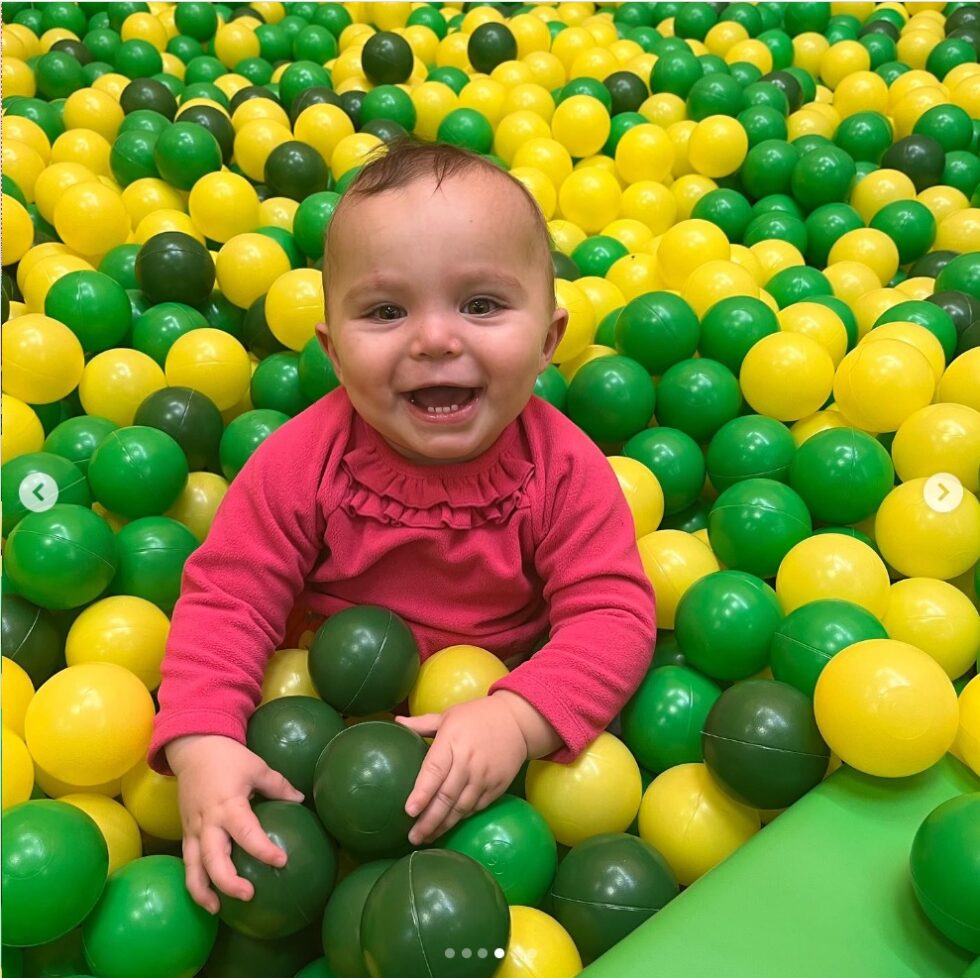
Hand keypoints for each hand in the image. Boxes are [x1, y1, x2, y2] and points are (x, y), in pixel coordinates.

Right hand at [166, 734, 304, 913]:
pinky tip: (207, 896)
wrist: (194, 749)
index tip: (281, 861)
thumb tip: (300, 801)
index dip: (264, 849)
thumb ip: (278, 786)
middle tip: (249, 895)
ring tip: (217, 910)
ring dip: (202, 891)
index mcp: (228, 804)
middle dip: (228, 881)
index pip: (247, 832)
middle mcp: (208, 821)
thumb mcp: (257, 767)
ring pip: (192, 867)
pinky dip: (194, 881)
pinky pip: (188, 861)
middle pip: (213, 858)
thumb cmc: (229, 758)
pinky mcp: (185, 832)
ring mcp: (193, 829)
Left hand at [395, 695, 528, 845]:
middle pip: (446, 797)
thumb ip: (421, 724)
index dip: (422, 793)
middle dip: (428, 820)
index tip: (409, 811)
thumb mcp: (448, 716)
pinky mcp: (496, 787)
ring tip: (427, 838)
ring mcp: (484, 777)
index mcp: (452, 742)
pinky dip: (461, 818)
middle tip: (413, 837)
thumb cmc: (477, 717)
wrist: (517, 721)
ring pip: (461, 807)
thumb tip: (396, 722)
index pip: (434, 771)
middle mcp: (468, 762)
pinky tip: (448, 826)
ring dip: (443, 825)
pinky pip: (476, 807)